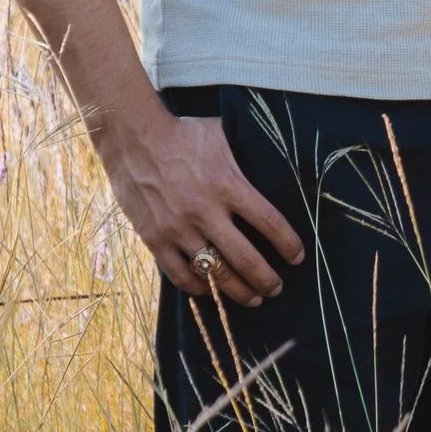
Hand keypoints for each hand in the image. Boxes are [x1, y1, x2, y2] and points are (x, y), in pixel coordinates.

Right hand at [96, 104, 304, 302]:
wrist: (133, 137)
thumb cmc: (183, 133)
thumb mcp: (222, 137)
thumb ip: (245, 156)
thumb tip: (271, 161)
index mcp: (227, 184)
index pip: (270, 222)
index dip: (289, 244)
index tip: (297, 256)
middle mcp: (205, 211)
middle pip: (245, 258)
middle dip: (267, 279)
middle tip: (276, 289)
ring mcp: (178, 228)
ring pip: (215, 273)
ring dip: (238, 291)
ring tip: (252, 298)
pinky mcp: (154, 238)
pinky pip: (180, 275)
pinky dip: (199, 288)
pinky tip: (211, 291)